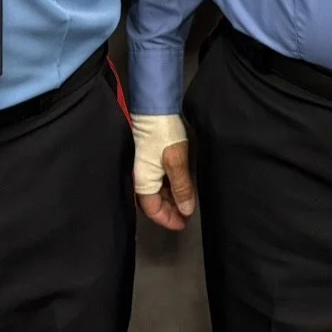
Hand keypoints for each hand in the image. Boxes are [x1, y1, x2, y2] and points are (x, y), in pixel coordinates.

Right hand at [131, 115, 196, 230]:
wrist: (155, 108)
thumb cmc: (164, 135)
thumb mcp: (176, 162)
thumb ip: (181, 188)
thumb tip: (186, 210)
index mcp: (144, 182)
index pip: (152, 210)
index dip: (168, 220)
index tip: (184, 224)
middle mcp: (143, 177)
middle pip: (155, 202)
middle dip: (171, 211)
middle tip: (189, 214)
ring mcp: (147, 168)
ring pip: (159, 191)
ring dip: (173, 199)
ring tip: (189, 202)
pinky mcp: (153, 158)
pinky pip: (161, 180)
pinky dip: (172, 187)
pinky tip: (183, 185)